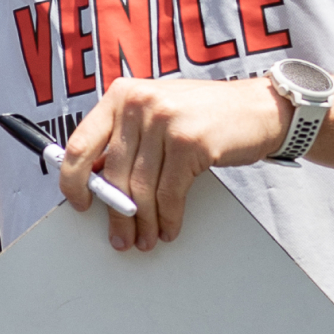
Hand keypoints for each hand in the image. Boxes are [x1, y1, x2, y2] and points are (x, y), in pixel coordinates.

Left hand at [59, 75, 285, 250]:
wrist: (260, 107)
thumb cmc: (205, 115)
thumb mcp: (156, 115)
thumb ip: (125, 139)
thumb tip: (96, 183)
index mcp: (121, 95)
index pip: (79, 144)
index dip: (73, 181)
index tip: (79, 203)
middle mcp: (139, 103)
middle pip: (113, 174)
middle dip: (116, 213)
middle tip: (120, 236)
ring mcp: (164, 120)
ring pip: (141, 188)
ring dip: (143, 222)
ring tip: (146, 238)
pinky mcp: (190, 141)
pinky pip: (169, 193)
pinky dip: (168, 217)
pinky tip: (169, 228)